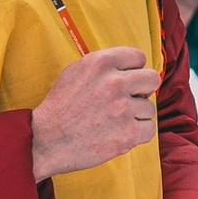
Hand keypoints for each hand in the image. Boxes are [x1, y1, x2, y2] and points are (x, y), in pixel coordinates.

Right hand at [31, 47, 156, 183]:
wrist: (45, 140)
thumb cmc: (60, 107)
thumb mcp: (75, 71)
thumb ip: (103, 65)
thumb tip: (131, 66)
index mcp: (100, 62)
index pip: (139, 57)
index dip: (132, 70)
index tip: (124, 81)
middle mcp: (114, 82)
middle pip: (152, 80)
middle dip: (141, 90)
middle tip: (127, 101)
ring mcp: (122, 109)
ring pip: (149, 108)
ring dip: (135, 115)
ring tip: (114, 121)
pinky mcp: (127, 134)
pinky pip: (149, 129)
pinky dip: (138, 134)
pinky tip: (119, 133)